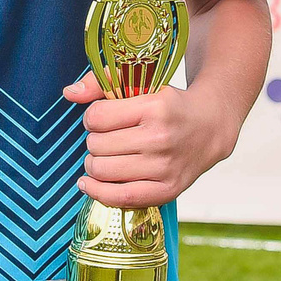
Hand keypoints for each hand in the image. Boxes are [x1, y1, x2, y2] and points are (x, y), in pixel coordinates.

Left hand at [60, 74, 242, 207]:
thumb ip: (101, 83)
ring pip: (103, 171)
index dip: (91, 117)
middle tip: (105, 138)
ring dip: (94, 164)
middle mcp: (160, 139)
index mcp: (155, 107)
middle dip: (93, 141)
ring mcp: (165, 167)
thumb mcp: (141, 83)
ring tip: (102, 157)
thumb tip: (69, 93)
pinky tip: (89, 183)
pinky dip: (97, 192)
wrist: (210, 126)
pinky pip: (121, 198)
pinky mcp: (168, 190)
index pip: (97, 117)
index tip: (101, 118)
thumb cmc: (169, 104)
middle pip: (97, 146)